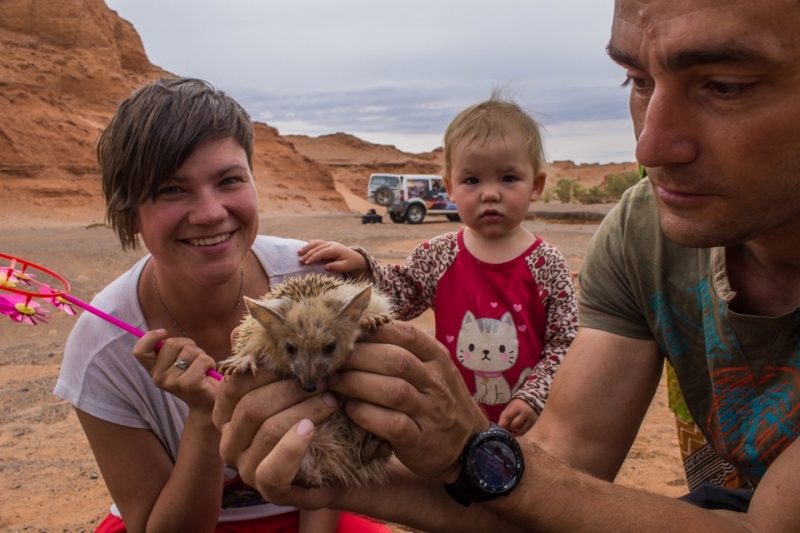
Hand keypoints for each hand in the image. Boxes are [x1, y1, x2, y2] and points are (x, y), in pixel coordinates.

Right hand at [133, 329, 217, 411]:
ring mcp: (172, 382)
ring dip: (201, 355)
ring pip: (190, 350)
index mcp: (154, 370)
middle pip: (171, 343)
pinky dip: (210, 362)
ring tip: (202, 368)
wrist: (207, 404)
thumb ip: (171, 350)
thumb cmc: (195, 376)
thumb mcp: (179, 362)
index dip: (149, 337)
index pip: (139, 351)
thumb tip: (161, 332)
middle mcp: (158, 377)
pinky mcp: (189, 384)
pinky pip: (202, 360)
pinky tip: (208, 372)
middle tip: (194, 358)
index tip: (163, 332)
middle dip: (188, 344)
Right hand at [213, 366, 343, 508]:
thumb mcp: (287, 387)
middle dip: (291, 390)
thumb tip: (237, 330)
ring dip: (305, 411)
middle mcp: (229, 442)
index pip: (235, 385)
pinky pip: (273, 469)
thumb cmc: (308, 416)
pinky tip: (311, 429)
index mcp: (227, 414)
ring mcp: (246, 468)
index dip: (267, 370)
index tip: (299, 362)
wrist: (338, 462)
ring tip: (330, 401)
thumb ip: (264, 361)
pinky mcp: (269, 489)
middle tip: (322, 382)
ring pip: (268, 431)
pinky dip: (293, 447)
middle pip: (252, 407)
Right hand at [297, 240, 367, 277]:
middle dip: (308, 254)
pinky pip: (318, 242)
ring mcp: (329, 243)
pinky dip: (312, 243)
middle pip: (317, 248)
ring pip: (316, 243)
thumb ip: (337, 267)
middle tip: (300, 261)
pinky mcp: (328, 245)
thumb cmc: (350, 263)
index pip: (322, 253)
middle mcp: (331, 244)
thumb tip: (326, 267)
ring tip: (299, 252)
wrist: (356, 257)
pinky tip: (306, 243)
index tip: (306, 263)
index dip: (314, 257)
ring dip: (307, 247)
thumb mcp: (346, 266)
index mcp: (335, 249)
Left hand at [331, 322, 489, 482]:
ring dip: (357, 384)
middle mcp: (436, 382)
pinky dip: (366, 415)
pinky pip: (391, 424)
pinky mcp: (420, 440)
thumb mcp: (432, 370)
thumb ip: (404, 352)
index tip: (347, 336)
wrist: (470, 447)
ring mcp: (430, 412)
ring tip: (335, 384)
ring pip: (392, 390)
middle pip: (394, 360)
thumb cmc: (440, 403)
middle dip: (357, 358)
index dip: (372, 332)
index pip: (405, 334)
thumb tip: (360, 335)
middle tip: (332, 362)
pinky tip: (350, 410)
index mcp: (437, 358)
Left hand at [498, 399, 538, 435]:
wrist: (533, 401)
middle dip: (510, 426)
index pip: (508, 417)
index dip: (503, 423)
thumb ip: (504, 416)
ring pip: (520, 430)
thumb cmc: (518, 405)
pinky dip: (521, 431)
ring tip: (515, 425)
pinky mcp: (535, 424)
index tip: (501, 426)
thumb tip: (500, 426)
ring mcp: (532, 419)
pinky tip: (520, 428)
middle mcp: (526, 413)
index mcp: (517, 406)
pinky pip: (526, 431)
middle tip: (509, 424)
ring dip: (515, 430)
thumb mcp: (510, 407)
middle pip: (514, 426)